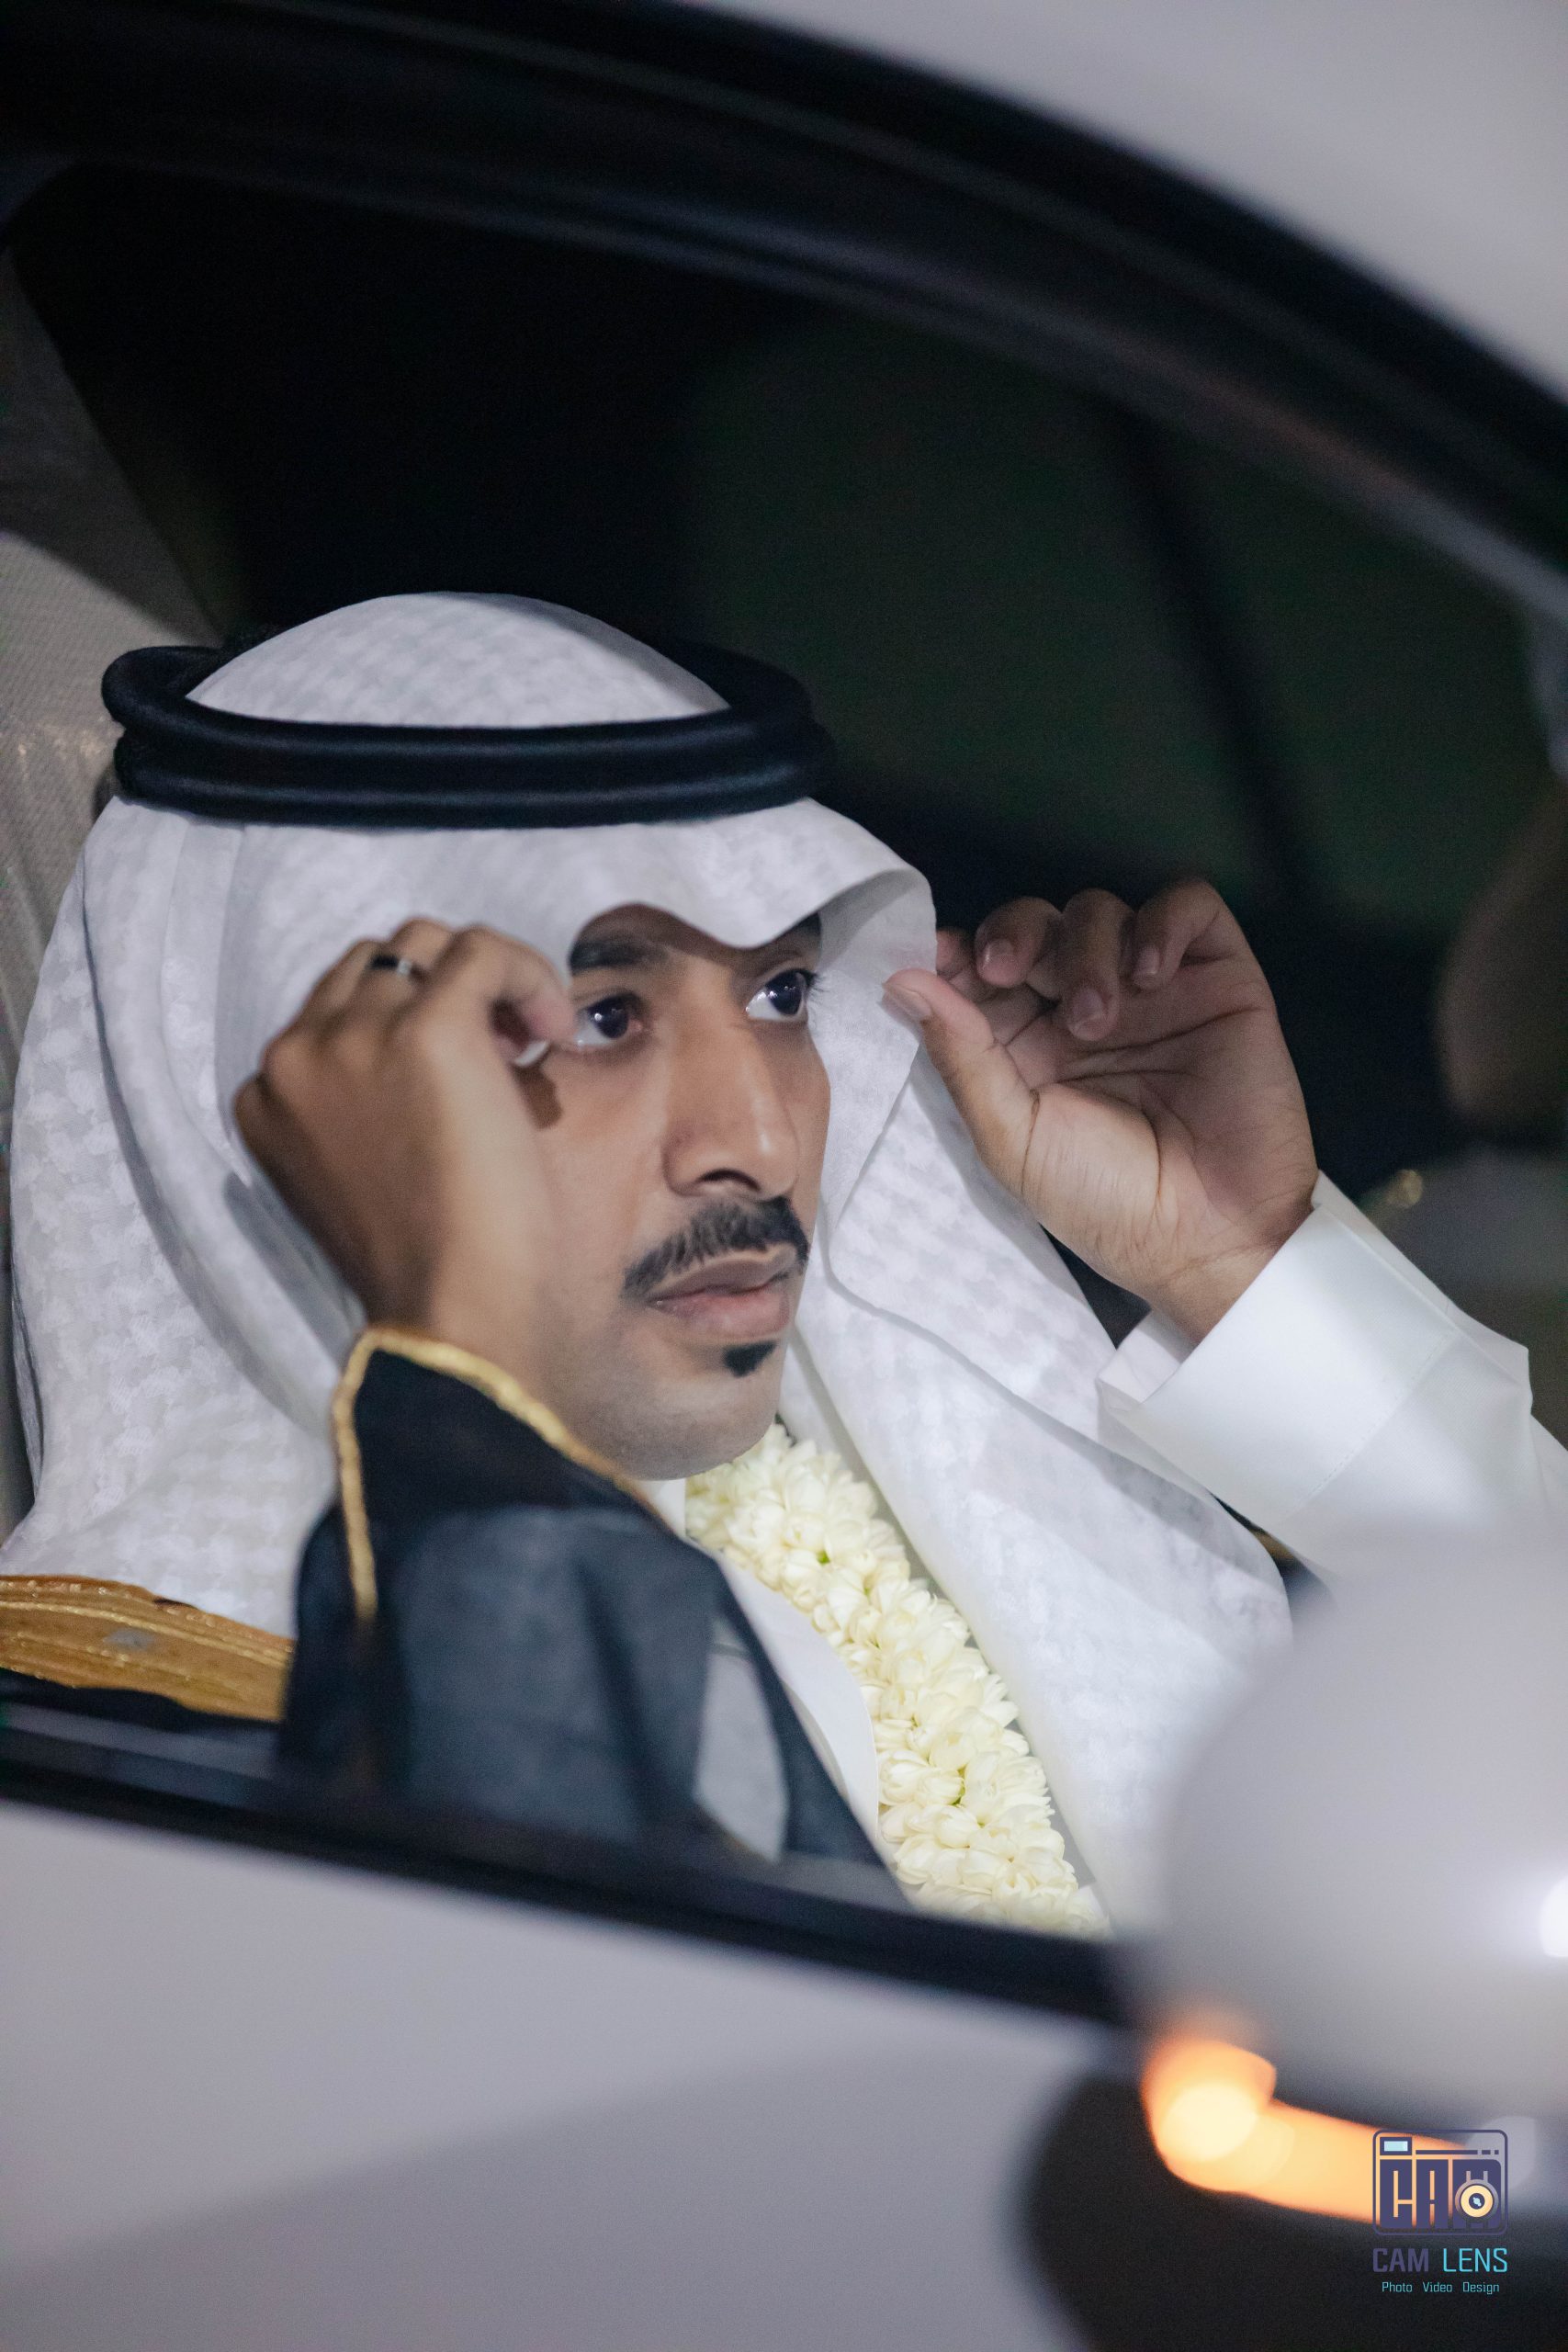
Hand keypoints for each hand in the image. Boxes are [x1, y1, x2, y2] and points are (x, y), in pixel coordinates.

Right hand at [235, 920, 577, 1394]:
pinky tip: (555, 1032)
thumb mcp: (371, 1167)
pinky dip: (528, 975)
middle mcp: (294, 1056)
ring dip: (488, 978)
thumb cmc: (436, 1265)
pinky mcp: (424, 1030)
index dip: (410, 1022)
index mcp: (266, 1096)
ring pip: (428, 943)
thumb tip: (471, 1025)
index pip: (338, 1005)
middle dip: (447, 992)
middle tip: (507, 1053)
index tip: (468, 1072)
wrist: (457, 1314)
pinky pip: (482, 950)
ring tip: (530, 1043)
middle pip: (378, 963)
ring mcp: (353, 1038)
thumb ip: (376, 1096)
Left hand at [886, 882, 1316, 1338]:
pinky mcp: (1218, 978)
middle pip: (1036, 923)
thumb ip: (961, 1055)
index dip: (960, 952)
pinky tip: (1149, 974)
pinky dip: (1162, 922)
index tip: (943, 960)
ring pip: (1099, 910)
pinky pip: (1188, 906)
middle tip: (1007, 971)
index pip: (982, 966)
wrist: (1209, 1235)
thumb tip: (902, 980)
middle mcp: (1082, 1007)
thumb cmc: (1104, 1201)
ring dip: (1085, 949)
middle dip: (1015, 934)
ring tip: (1097, 1020)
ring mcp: (1151, 989)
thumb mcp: (1010, 1136)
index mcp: (1024, 1045)